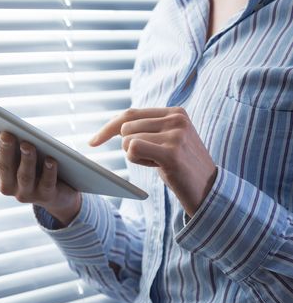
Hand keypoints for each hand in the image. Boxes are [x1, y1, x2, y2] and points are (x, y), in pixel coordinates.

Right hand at [0, 125, 81, 225]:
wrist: (60, 191)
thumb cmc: (36, 164)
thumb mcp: (22, 153)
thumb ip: (14, 142)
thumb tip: (9, 125)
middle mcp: (8, 185)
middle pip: (4, 167)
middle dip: (5, 150)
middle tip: (6, 135)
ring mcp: (26, 193)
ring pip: (24, 176)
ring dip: (26, 160)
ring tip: (28, 145)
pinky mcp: (46, 196)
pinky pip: (46, 184)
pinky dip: (49, 171)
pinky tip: (51, 160)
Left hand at [89, 107, 216, 216]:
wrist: (209, 190)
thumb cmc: (182, 167)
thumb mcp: (168, 140)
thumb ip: (148, 128)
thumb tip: (115, 126)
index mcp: (175, 112)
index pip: (130, 114)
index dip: (108, 128)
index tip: (93, 142)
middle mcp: (177, 119)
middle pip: (126, 128)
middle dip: (129, 147)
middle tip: (152, 159)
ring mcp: (175, 134)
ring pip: (127, 140)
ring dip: (136, 157)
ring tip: (159, 163)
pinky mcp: (171, 152)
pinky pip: (133, 149)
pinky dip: (138, 161)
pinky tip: (157, 167)